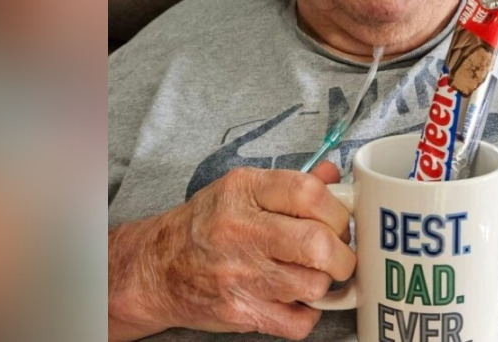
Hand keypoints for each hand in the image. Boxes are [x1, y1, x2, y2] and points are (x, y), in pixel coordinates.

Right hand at [108, 161, 353, 340]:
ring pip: (314, 285)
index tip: (340, 221)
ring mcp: (239, 274)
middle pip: (318, 244)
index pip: (308, 193)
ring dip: (322, 284)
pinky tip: (296, 300)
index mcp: (244, 191)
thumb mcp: (240, 190)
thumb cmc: (204, 226)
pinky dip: (307, 315)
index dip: (338, 210)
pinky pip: (298, 322)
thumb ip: (289, 184)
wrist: (155, 268)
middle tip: (339, 256)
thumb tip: (333, 175)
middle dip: (342, 255)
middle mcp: (240, 230)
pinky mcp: (239, 311)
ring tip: (311, 275)